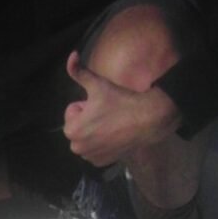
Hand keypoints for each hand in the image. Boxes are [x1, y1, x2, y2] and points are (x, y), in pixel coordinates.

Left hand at [62, 51, 180, 165]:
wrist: (147, 119)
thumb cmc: (120, 101)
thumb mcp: (97, 84)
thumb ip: (79, 71)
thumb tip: (71, 55)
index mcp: (72, 130)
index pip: (72, 111)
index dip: (86, 106)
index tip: (100, 104)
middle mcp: (77, 148)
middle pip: (78, 126)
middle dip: (88, 120)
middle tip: (106, 114)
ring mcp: (90, 157)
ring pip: (87, 138)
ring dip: (94, 132)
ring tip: (111, 124)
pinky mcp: (102, 163)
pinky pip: (95, 151)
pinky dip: (102, 144)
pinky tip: (115, 136)